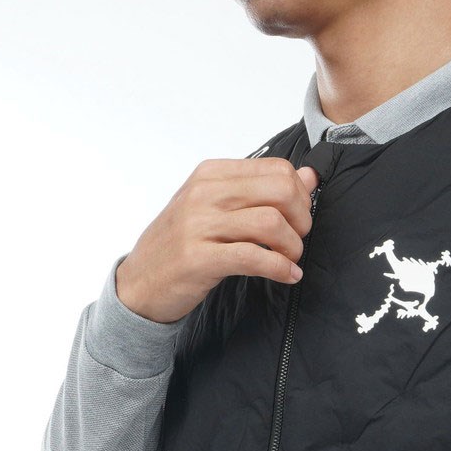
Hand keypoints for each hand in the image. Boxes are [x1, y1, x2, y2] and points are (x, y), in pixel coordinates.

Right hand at [114, 156, 321, 323]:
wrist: (140, 282)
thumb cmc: (183, 245)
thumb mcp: (218, 209)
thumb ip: (261, 192)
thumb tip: (310, 176)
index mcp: (212, 174)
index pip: (277, 169)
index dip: (301, 195)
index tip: (299, 218)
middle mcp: (205, 193)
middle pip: (280, 190)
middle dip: (302, 218)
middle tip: (298, 239)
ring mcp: (199, 224)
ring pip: (270, 222)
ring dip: (292, 246)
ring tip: (291, 259)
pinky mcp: (199, 258)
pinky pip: (253, 257)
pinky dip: (280, 268)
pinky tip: (288, 275)